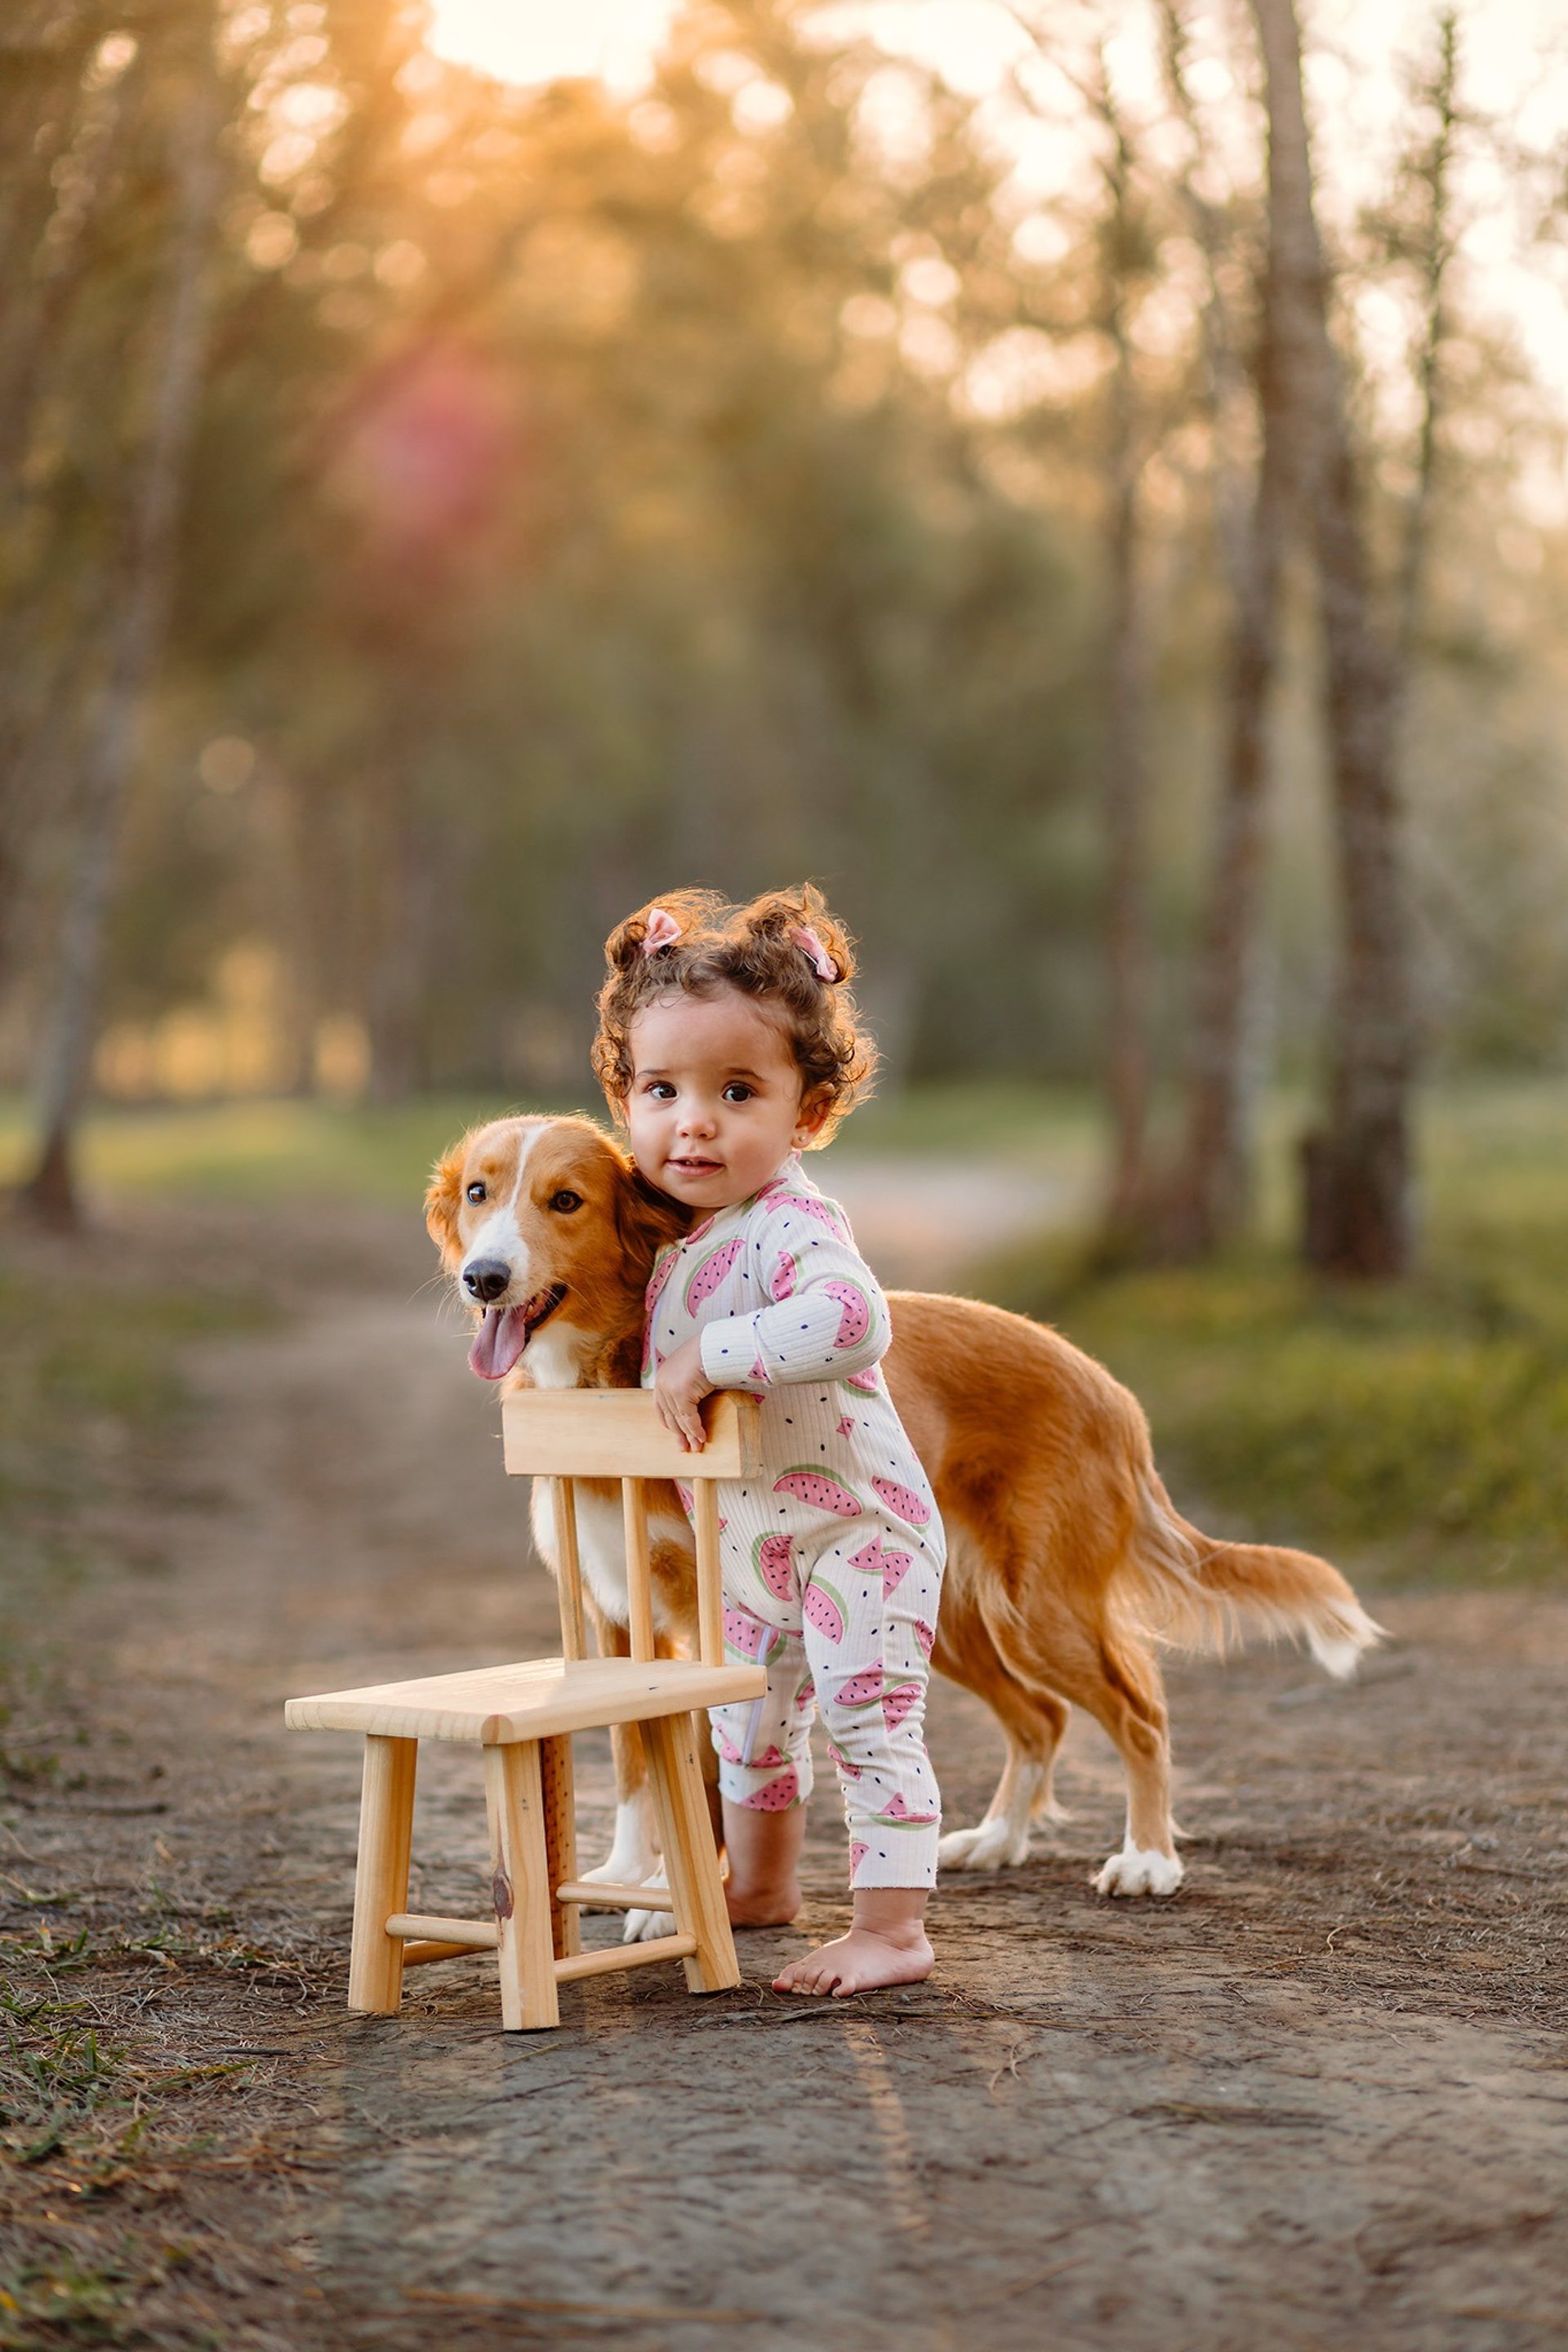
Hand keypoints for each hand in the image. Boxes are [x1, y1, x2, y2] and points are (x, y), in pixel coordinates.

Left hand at [654, 1336, 712, 1451]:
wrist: (714, 1345)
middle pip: (669, 1417)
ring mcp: (670, 1389)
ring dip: (689, 1436)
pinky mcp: (681, 1394)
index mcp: (662, 1378)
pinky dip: (696, 1430)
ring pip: (679, 1420)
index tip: (677, 1435)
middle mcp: (662, 1384)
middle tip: (685, 1448)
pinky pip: (689, 1418)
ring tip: (696, 1447)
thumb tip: (692, 1404)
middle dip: (679, 1434)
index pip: (661, 1408)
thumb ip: (686, 1386)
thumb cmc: (707, 1356)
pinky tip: (702, 1438)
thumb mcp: (691, 1372)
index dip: (670, 1424)